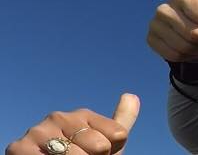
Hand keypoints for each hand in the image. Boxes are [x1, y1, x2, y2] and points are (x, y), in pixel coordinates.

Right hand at [5, 94, 138, 154]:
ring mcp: (38, 131)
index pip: (117, 135)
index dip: (111, 152)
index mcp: (81, 115)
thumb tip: (131, 95)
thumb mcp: (106, 146)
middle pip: (100, 146)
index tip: (96, 154)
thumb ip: (120, 122)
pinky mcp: (19, 148)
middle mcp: (58, 117)